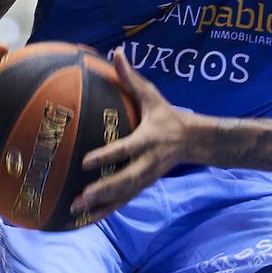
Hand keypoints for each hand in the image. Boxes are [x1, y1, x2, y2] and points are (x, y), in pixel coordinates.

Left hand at [70, 50, 188, 221]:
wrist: (194, 140)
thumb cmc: (167, 115)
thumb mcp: (152, 95)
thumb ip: (131, 77)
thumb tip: (116, 52)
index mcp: (148, 139)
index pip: (126, 149)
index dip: (108, 156)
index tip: (85, 161)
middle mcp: (148, 161)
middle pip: (125, 179)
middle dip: (103, 190)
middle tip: (80, 197)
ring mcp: (147, 176)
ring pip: (124, 194)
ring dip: (102, 205)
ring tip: (77, 211)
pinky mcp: (144, 185)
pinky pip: (124, 201)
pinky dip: (106, 211)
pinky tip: (86, 220)